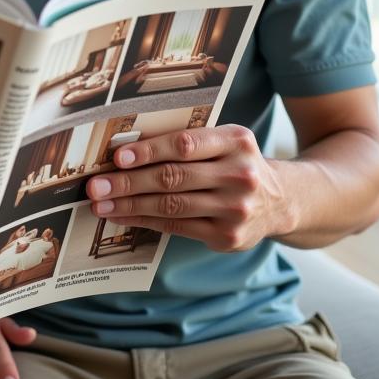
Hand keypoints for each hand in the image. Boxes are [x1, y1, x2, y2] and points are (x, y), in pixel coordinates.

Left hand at [87, 125, 290, 250]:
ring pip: (171, 206)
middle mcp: (239, 175)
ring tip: (101, 204)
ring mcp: (235, 209)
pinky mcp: (228, 237)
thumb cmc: (234, 162)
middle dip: (128, 183)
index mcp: (236, 141)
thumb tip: (125, 150)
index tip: (119, 158)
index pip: (185, 144)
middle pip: (173, 178)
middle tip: (96, 186)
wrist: (282, 200)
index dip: (149, 151)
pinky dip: (145, 222)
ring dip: (130, 206)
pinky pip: (177, 227)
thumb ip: (187, 142)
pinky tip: (123, 217)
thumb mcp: (223, 142)